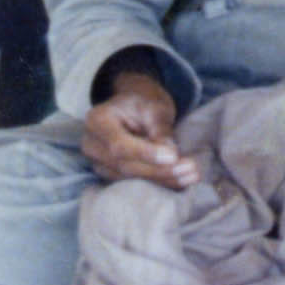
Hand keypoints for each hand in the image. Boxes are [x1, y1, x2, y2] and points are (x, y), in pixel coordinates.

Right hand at [81, 69, 197, 187]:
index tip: (173, 157)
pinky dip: (160, 182)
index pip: (119, 145)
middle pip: (125, 165)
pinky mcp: (111, 174)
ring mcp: (98, 162)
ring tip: (192, 176)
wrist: (133, 107)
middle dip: (160, 170)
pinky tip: (182, 181)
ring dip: (163, 179)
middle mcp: (92, 145)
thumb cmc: (143, 102)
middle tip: (190, 169)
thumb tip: (171, 157)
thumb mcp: (154, 107)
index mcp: (97, 121)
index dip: (146, 154)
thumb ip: (160, 130)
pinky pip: (134, 182)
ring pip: (131, 178)